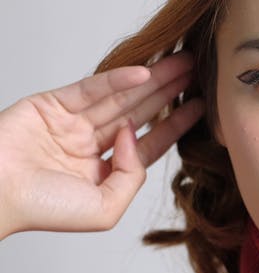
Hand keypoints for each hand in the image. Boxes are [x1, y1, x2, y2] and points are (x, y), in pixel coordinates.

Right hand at [0, 52, 202, 237]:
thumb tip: (134, 135)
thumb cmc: (44, 208)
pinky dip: (118, 78)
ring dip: (151, 79)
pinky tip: (145, 71)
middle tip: (197, 72)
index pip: (146, 144)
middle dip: (168, 93)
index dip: (175, 124)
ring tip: (181, 63)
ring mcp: (70, 123)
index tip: (201, 107)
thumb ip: (130, 176)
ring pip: (119, 96)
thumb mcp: (105, 209)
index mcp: (101, 173)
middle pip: (138, 113)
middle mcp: (88, 146)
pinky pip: (92, 87)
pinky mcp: (52, 103)